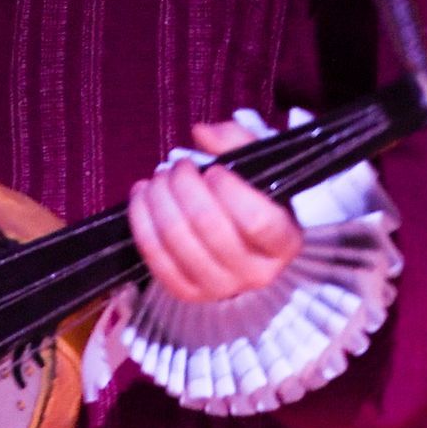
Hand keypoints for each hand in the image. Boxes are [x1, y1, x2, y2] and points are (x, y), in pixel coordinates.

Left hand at [127, 118, 300, 304]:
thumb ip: (238, 141)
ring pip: (179, 241)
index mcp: (285, 243)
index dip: (230, 190)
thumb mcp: (260, 167)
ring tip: (158, 179)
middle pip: (210, 227)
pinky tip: (141, 197)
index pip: (257, 221)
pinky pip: (156, 259)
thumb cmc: (254, 200)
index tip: (215, 170)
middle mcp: (256, 273)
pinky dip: (142, 223)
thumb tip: (202, 133)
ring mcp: (221, 288)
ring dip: (160, 201)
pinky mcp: (188, 293)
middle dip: (185, 186)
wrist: (242, 249)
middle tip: (178, 166)